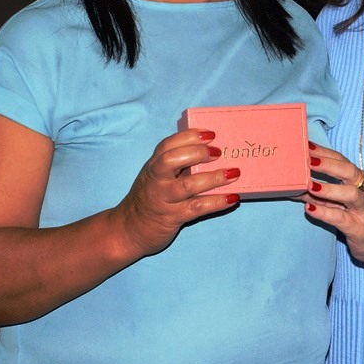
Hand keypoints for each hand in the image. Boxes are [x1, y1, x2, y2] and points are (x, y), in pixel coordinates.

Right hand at [111, 129, 240, 258]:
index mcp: (153, 166)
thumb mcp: (156, 177)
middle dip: (197, 153)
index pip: (167, 145)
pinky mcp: (172, 218)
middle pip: (171, 160)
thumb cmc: (150, 197)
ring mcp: (163, 199)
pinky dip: (217, 202)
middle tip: (219, 152)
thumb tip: (212, 152)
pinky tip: (233, 198)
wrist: (128, 230)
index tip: (210, 134)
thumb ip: (176, 165)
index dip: (189, 136)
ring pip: (187, 185)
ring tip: (234, 173)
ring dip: (213, 178)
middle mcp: (156, 180)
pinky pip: (197, 208)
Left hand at [303, 143, 363, 264]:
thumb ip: (316, 190)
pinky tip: (309, 208)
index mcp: (358, 179)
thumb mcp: (336, 200)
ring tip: (310, 185)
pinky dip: (324, 213)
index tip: (307, 145)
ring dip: (329, 188)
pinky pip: (341, 219)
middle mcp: (363, 190)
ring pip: (350, 194)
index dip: (324, 152)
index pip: (341, 160)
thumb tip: (291, 182)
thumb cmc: (354, 214)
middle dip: (328, 164)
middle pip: (349, 172)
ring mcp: (363, 209)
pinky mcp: (358, 228)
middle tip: (308, 161)